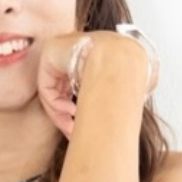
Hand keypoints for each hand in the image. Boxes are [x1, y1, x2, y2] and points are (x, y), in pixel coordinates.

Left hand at [37, 32, 156, 139]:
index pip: (80, 82)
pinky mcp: (50, 52)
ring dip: (61, 113)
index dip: (82, 106)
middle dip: (67, 115)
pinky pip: (47, 85)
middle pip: (64, 88)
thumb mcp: (134, 83)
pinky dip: (55, 103)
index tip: (84, 127)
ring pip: (54, 89)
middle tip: (73, 132)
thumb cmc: (134, 70)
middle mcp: (77, 49)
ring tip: (72, 127)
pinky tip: (70, 113)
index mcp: (95, 53)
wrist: (123, 60)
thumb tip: (130, 109)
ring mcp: (62, 48)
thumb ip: (126, 92)